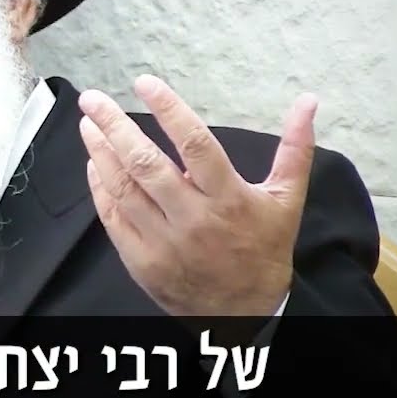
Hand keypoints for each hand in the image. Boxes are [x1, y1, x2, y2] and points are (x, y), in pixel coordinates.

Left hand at [77, 74, 317, 317]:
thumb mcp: (286, 200)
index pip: (194, 144)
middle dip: (115, 126)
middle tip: (92, 98)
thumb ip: (295, 149)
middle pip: (146, 164)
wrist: (245, 315)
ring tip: (88, 123)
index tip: (145, 82)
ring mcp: (163, 241)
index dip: (169, 109)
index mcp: (229, 198)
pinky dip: (100, 187)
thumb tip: (307, 101)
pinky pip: (113, 217)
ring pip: (123, 189)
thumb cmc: (264, 249)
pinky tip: (94, 162)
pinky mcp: (141, 260)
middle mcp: (193, 218)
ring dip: (100, 152)